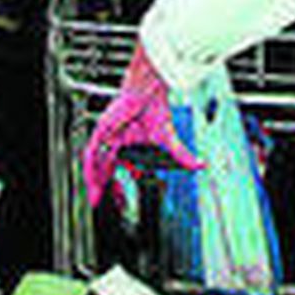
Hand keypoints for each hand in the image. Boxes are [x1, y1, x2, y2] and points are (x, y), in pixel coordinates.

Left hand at [81, 47, 202, 207]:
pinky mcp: (102, 129)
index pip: (113, 171)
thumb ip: (183, 156)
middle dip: (100, 188)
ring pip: (93, 163)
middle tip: (100, 203)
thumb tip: (201, 166)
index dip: (113, 187)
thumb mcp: (169, 141)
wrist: (149, 91)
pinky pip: (92, 151)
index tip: (119, 202)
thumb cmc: (156, 110)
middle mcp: (112, 142)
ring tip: (96, 197)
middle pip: (100, 170)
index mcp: (123, 147)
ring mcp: (105, 136)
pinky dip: (92, 167)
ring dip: (94, 180)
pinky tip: (95, 179)